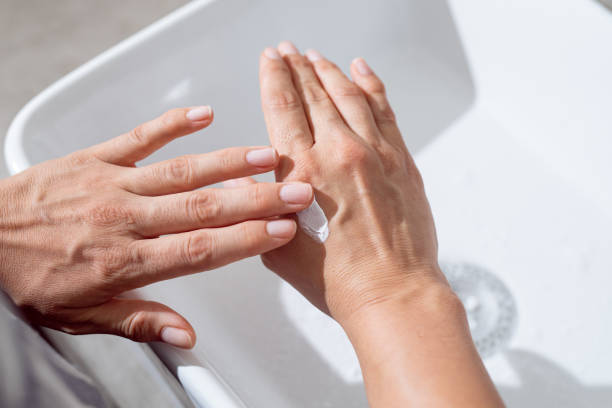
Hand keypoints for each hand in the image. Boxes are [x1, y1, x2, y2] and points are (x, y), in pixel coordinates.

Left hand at [0, 106, 312, 347]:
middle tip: (294, 191)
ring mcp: (111, 183)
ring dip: (228, 162)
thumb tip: (184, 335)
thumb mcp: (80, 315)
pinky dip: (172, 125)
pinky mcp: (94, 158)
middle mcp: (124, 218)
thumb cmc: (26, 277)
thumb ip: (138, 320)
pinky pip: (138, 137)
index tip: (279, 231)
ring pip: (181, 171)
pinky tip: (202, 115)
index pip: (200, 250)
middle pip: (203, 208)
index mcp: (124, 261)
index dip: (246, 240)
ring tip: (266, 156)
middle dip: (256, 200)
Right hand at [258, 42, 503, 406]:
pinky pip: (386, 111)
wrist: (394, 296)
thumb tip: (243, 184)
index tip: (269, 60)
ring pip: (349, 95)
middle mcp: (343, 153)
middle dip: (297, 67)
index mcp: (307, 172)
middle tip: (287, 51)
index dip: (274, 79)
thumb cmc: (342, 282)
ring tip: (316, 56)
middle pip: (315, 94)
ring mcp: (378, 154)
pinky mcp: (403, 162)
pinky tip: (363, 71)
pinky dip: (373, 86)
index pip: (283, 109)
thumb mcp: (281, 250)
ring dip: (330, 71)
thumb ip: (261, 209)